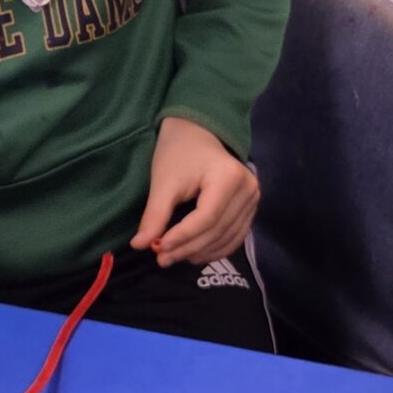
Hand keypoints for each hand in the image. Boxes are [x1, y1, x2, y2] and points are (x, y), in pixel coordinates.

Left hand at [132, 117, 258, 266]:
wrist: (197, 134)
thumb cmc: (179, 153)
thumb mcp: (164, 181)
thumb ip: (155, 214)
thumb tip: (139, 245)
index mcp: (228, 177)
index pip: (206, 218)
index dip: (183, 237)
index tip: (158, 248)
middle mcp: (248, 189)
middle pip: (217, 230)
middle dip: (188, 248)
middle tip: (161, 259)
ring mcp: (253, 200)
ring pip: (227, 238)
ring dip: (200, 253)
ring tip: (173, 257)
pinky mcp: (251, 209)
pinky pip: (235, 237)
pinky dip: (214, 250)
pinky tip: (194, 254)